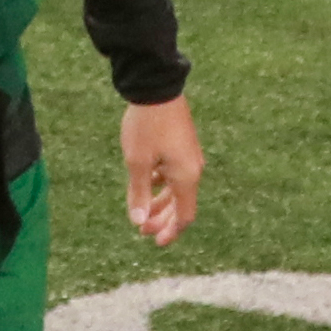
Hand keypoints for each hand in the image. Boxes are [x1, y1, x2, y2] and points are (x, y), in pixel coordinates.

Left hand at [121, 94, 203, 247]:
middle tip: (142, 231)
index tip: (155, 242)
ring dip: (160, 202)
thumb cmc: (146, 126)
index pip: (185, 215)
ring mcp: (189, 156)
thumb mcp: (137, 162)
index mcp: (186, 177)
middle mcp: (193, 169)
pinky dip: (161, 184)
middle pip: (182, 205)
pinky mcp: (182, 145)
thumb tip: (138, 221)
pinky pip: (174, 173)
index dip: (171, 231)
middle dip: (163, 220)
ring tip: (141, 211)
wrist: (157, 88)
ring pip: (177, 189)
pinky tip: (146, 183)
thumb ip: (139, 193)